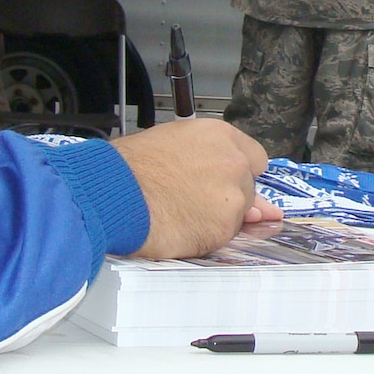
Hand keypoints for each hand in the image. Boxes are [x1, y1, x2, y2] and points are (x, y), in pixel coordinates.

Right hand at [112, 119, 281, 259]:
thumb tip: (237, 184)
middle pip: (247, 189)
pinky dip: (205, 237)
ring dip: (217, 219)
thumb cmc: (133, 165)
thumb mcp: (174, 143)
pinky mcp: (224, 228)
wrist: (117, 191)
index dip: (238, 174)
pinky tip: (180, 227)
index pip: (256, 160)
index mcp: (222, 136)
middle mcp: (235, 164)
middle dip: (228, 198)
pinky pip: (223, 237)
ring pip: (237, 215)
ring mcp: (233, 197)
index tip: (223, 182)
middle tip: (193, 201)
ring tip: (180, 213)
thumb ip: (210, 158)